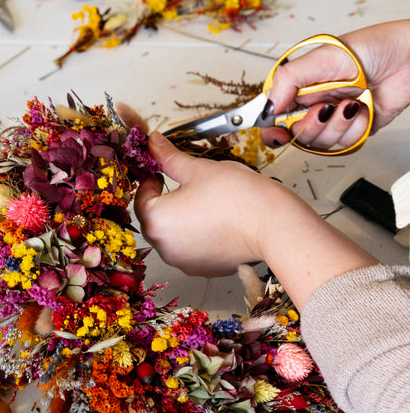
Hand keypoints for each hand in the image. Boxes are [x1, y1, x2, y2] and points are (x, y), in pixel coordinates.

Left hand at [134, 132, 279, 276]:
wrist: (272, 224)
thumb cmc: (236, 196)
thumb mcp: (196, 168)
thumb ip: (168, 157)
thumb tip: (153, 143)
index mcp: (156, 221)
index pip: (140, 199)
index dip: (149, 182)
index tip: (159, 173)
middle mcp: (165, 248)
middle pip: (154, 220)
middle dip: (163, 202)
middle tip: (180, 186)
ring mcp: (184, 262)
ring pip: (172, 236)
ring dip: (180, 220)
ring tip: (201, 203)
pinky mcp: (203, 269)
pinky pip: (190, 249)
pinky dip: (196, 236)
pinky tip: (213, 221)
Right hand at [260, 20, 409, 150]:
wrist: (409, 58)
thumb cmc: (372, 48)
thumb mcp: (322, 57)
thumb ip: (288, 79)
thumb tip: (269, 105)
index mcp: (300, 88)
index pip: (273, 117)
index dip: (272, 130)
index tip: (279, 134)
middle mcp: (313, 105)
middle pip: (296, 135)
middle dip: (311, 125)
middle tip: (325, 108)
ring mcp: (333, 119)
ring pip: (320, 142)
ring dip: (337, 124)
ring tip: (350, 103)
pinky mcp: (353, 129)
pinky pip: (345, 143)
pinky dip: (355, 127)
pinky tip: (362, 109)